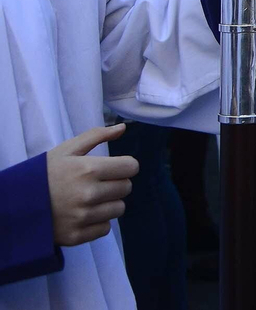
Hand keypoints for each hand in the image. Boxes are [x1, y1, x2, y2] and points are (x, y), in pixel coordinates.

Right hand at [46, 125, 138, 246]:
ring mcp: (82, 217)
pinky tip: (82, 215)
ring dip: (108, 204)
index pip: (131, 167)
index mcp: (88, 169)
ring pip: (118, 209)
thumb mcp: (66, 150)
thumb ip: (96, 136)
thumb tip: (122, 128)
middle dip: (116, 184)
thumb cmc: (44, 174)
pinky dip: (97, 222)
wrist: (14, 205)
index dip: (124, 166)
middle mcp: (88, 194)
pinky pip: (105, 228)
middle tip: (96, 184)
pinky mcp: (76, 236)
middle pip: (126, 188)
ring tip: (88, 200)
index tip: (113, 168)